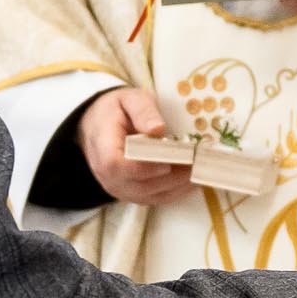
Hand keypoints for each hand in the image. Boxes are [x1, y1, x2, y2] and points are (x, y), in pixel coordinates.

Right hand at [77, 88, 192, 205]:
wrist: (97, 126)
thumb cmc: (116, 110)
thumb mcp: (128, 99)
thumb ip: (142, 110)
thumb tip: (158, 129)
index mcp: (102, 146)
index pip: (116, 165)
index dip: (143, 168)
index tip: (168, 163)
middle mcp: (106, 173)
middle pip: (136, 185)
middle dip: (169, 178)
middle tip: (195, 165)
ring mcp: (117, 186)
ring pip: (147, 195)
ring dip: (175, 187)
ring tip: (198, 172)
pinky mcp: (129, 192)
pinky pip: (152, 198)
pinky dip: (174, 192)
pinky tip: (191, 181)